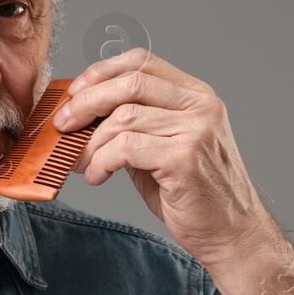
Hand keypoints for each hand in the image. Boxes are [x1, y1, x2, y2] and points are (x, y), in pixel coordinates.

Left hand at [52, 46, 278, 266]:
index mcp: (196, 96)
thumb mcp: (161, 148)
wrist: (231, 233)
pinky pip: (126, 148)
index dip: (102, 72)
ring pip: (123, 118)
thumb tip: (82, 115)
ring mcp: (197, 129)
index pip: (142, 62)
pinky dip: (101, 162)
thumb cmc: (193, 195)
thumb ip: (133, 126)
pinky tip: (98, 177)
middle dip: (86, 102)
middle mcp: (201, 106)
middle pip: (130, 83)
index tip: (75, 93)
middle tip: (63, 125)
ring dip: (91, 143)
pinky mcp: (185, 157)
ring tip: (84, 164)